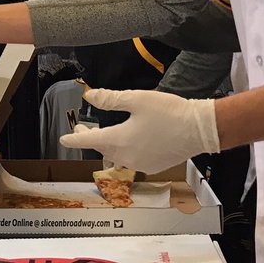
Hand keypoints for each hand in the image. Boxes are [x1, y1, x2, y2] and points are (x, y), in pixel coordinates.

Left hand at [59, 88, 219, 172]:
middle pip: (101, 148)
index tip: (63, 139)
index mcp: (119, 140)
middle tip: (82, 131)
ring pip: (116, 156)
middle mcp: (127, 156)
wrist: (200, 129)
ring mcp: (140, 164)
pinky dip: (124, 151)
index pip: (89, 141)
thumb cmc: (170, 112)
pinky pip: (131, 160)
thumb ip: (110, 99)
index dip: (73, 139)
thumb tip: (90, 96)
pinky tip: (127, 143)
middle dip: (90, 139)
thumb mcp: (136, 99)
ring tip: (103, 136)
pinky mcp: (153, 166)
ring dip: (107, 146)